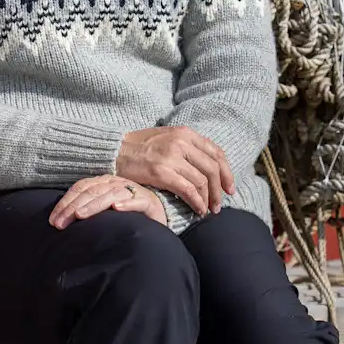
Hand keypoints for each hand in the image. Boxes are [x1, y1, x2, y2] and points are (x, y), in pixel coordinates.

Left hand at [49, 174, 168, 227]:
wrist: (157, 215)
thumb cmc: (127, 215)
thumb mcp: (104, 209)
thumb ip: (86, 209)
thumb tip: (59, 221)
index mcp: (104, 183)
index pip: (81, 188)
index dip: (65, 203)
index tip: (53, 220)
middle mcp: (116, 184)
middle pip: (92, 191)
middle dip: (73, 207)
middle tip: (60, 224)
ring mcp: (133, 192)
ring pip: (110, 195)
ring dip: (94, 205)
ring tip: (80, 216)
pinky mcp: (149, 202)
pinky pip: (137, 201)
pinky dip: (127, 204)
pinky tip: (117, 209)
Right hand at [116, 126, 233, 214]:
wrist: (114, 150)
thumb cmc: (140, 147)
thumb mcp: (167, 138)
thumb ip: (187, 148)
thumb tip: (208, 167)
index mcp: (185, 133)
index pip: (216, 153)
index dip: (226, 173)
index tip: (229, 188)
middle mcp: (181, 142)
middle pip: (212, 169)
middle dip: (219, 190)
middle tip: (219, 205)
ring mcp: (171, 156)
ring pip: (201, 181)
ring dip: (208, 199)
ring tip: (208, 210)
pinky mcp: (161, 172)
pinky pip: (187, 190)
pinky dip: (196, 202)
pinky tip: (197, 210)